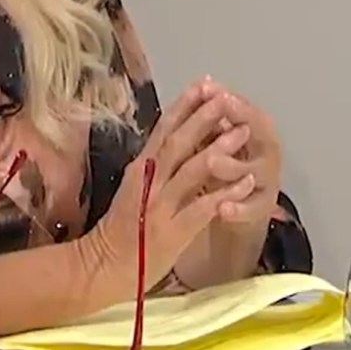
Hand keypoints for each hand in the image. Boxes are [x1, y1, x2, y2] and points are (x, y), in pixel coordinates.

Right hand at [91, 79, 254, 296]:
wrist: (104, 265)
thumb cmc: (122, 227)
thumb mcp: (134, 187)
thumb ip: (153, 166)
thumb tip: (174, 140)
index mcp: (140, 167)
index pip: (162, 129)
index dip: (183, 105)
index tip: (202, 84)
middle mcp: (149, 179)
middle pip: (177, 142)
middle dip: (202, 118)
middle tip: (224, 96)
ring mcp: (160, 204)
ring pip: (191, 170)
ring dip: (218, 149)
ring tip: (242, 132)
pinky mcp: (173, 229)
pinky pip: (202, 207)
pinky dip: (225, 193)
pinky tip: (245, 184)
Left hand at [198, 79, 281, 227]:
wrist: (239, 201)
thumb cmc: (227, 157)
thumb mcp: (218, 134)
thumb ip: (212, 112)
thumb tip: (202, 84)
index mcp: (256, 127)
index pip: (246, 109)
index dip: (229, 100)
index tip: (209, 89)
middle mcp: (266, 151)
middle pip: (257, 136)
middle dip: (237, 125)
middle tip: (218, 119)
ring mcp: (266, 181)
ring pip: (251, 172)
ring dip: (231, 165)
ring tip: (213, 162)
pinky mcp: (261, 209)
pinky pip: (250, 209)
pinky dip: (237, 209)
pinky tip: (222, 210)